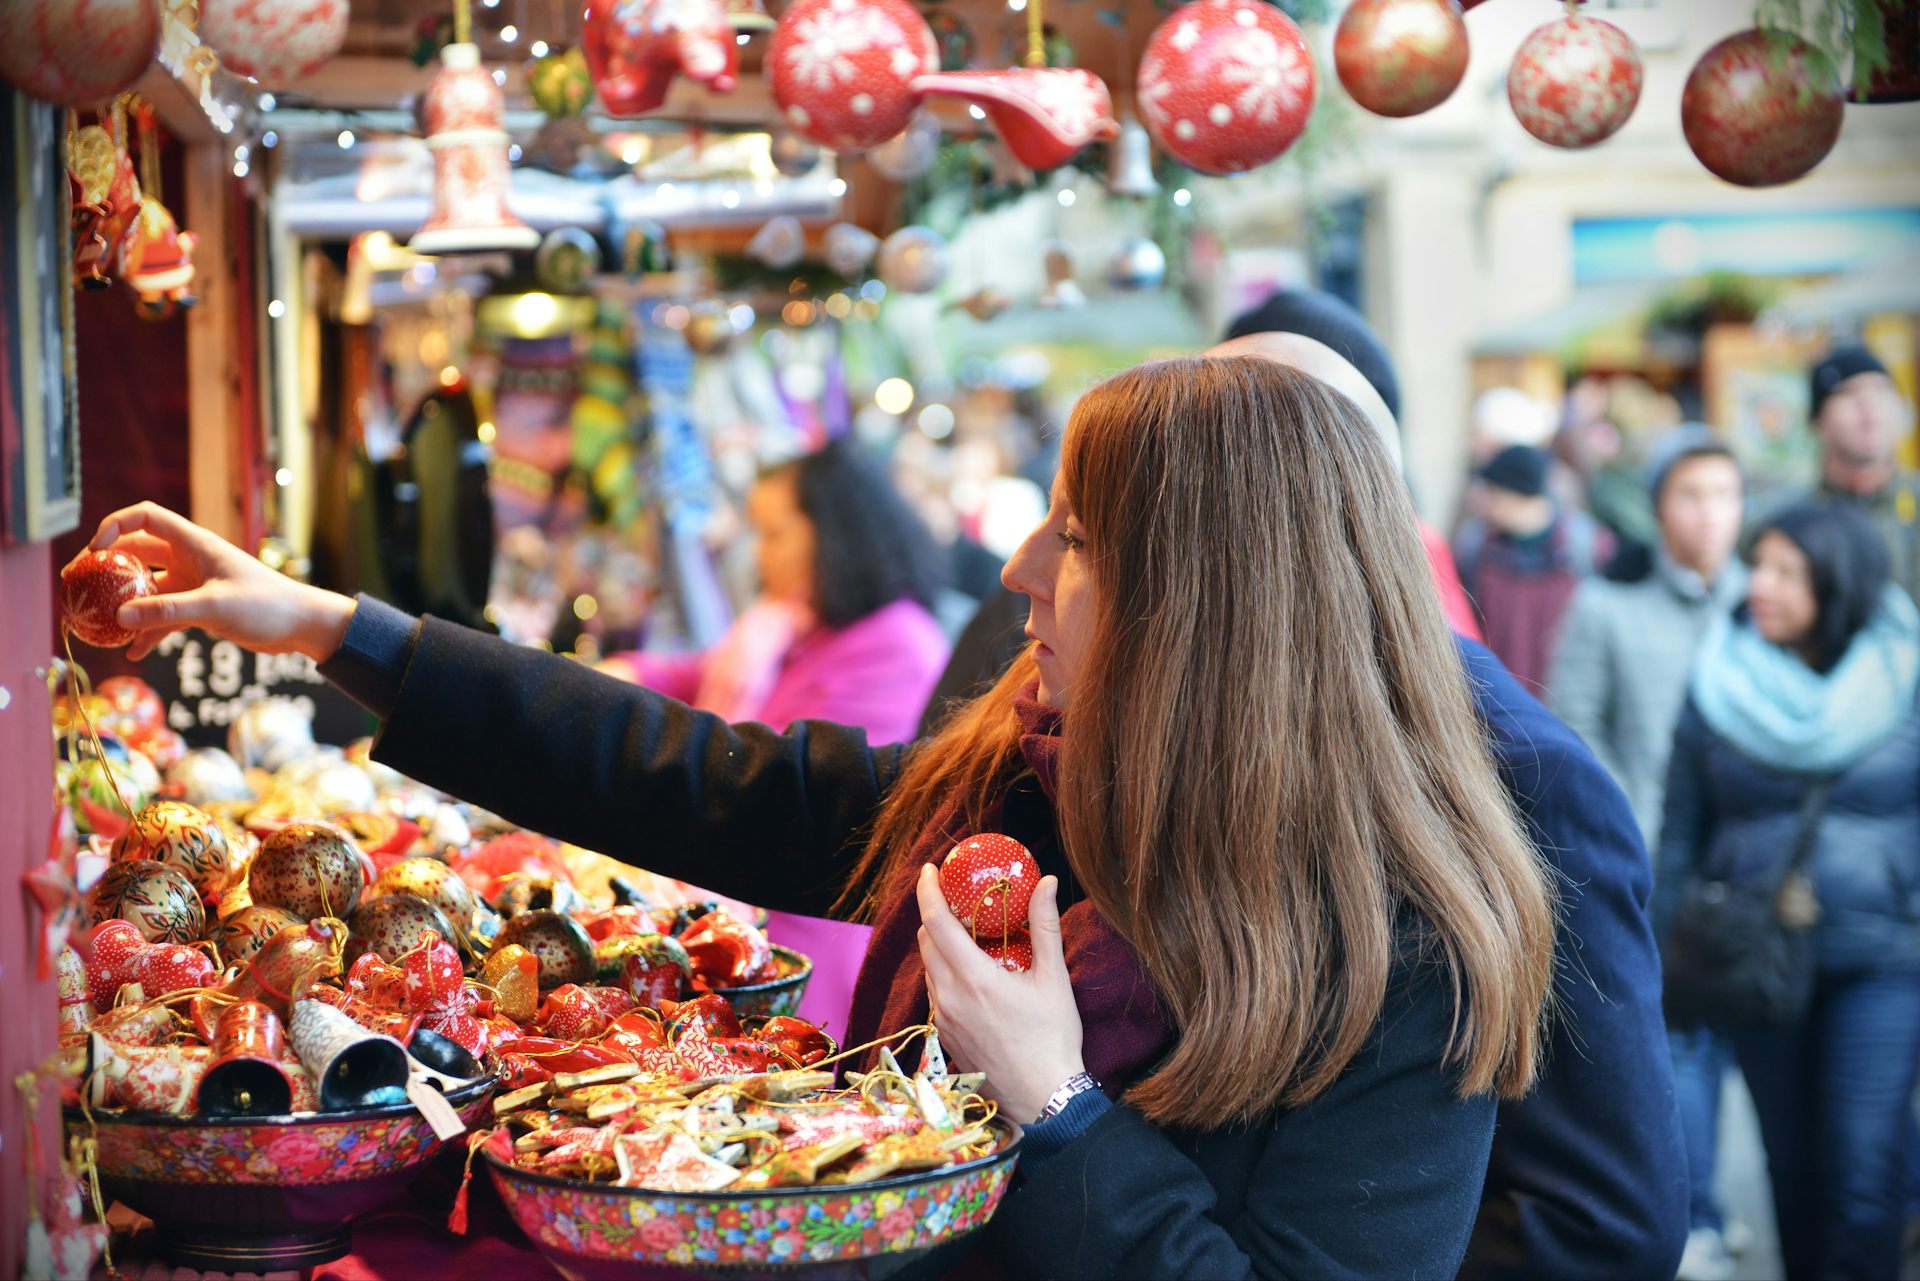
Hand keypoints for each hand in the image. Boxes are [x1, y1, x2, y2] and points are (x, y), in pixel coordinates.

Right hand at [80, 501, 356, 662]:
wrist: (301, 626)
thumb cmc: (267, 606)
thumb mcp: (216, 607)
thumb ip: (169, 612)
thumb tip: (120, 617)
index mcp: (194, 544)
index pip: (145, 518)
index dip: (114, 527)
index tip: (95, 553)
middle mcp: (189, 559)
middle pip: (136, 553)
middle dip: (106, 566)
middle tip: (79, 585)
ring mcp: (193, 583)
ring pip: (147, 588)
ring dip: (123, 602)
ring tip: (95, 620)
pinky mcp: (200, 608)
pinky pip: (164, 616)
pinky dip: (149, 631)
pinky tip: (133, 652)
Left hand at [915, 865, 1085, 1123]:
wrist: (1043, 1099)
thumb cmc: (1054, 1039)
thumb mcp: (1054, 979)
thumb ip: (1045, 926)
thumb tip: (1048, 882)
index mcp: (975, 979)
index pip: (936, 922)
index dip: (927, 890)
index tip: (929, 869)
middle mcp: (950, 998)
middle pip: (926, 943)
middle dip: (935, 915)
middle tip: (957, 901)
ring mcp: (944, 1020)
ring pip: (929, 969)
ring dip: (940, 947)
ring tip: (968, 938)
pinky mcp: (945, 1037)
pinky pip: (936, 994)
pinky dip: (946, 974)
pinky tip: (972, 977)